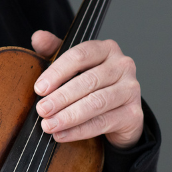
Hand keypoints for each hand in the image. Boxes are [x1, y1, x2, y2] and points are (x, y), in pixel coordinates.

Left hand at [32, 30, 143, 148]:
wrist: (119, 111)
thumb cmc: (91, 82)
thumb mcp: (72, 64)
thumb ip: (54, 49)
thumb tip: (38, 37)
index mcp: (106, 49)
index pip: (79, 56)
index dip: (57, 72)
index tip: (39, 88)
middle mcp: (122, 66)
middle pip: (87, 81)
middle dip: (61, 97)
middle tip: (41, 110)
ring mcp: (131, 89)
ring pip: (96, 103)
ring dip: (69, 116)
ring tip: (49, 124)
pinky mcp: (133, 114)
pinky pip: (103, 123)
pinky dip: (79, 131)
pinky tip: (62, 134)